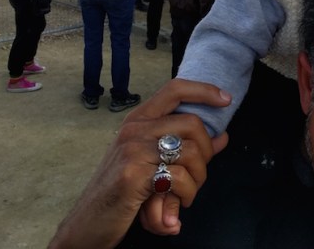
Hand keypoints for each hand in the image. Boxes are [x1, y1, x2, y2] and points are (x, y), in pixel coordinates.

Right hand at [49, 80, 230, 248]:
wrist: (87, 224)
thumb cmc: (121, 193)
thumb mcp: (153, 164)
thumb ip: (186, 148)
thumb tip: (221, 137)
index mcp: (139, 120)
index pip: (175, 89)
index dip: (204, 90)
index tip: (226, 99)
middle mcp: (134, 128)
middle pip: (193, 123)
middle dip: (206, 154)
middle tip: (198, 177)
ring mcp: (132, 148)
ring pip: (191, 151)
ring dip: (198, 181)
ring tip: (185, 196)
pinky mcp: (133, 173)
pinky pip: (179, 177)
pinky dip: (185, 196)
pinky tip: (174, 210)